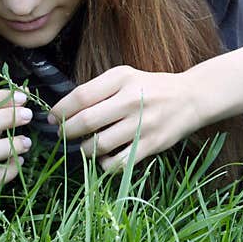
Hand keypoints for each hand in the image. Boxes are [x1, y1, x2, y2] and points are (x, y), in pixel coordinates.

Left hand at [47, 65, 203, 171]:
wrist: (191, 97)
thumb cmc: (151, 88)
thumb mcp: (125, 76)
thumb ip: (98, 89)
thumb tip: (65, 110)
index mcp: (121, 78)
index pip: (80, 96)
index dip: (60, 110)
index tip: (52, 118)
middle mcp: (131, 99)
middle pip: (86, 121)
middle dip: (67, 132)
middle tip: (63, 135)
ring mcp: (142, 123)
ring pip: (99, 145)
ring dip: (84, 150)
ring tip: (84, 147)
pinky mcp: (152, 143)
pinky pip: (119, 162)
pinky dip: (105, 165)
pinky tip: (104, 159)